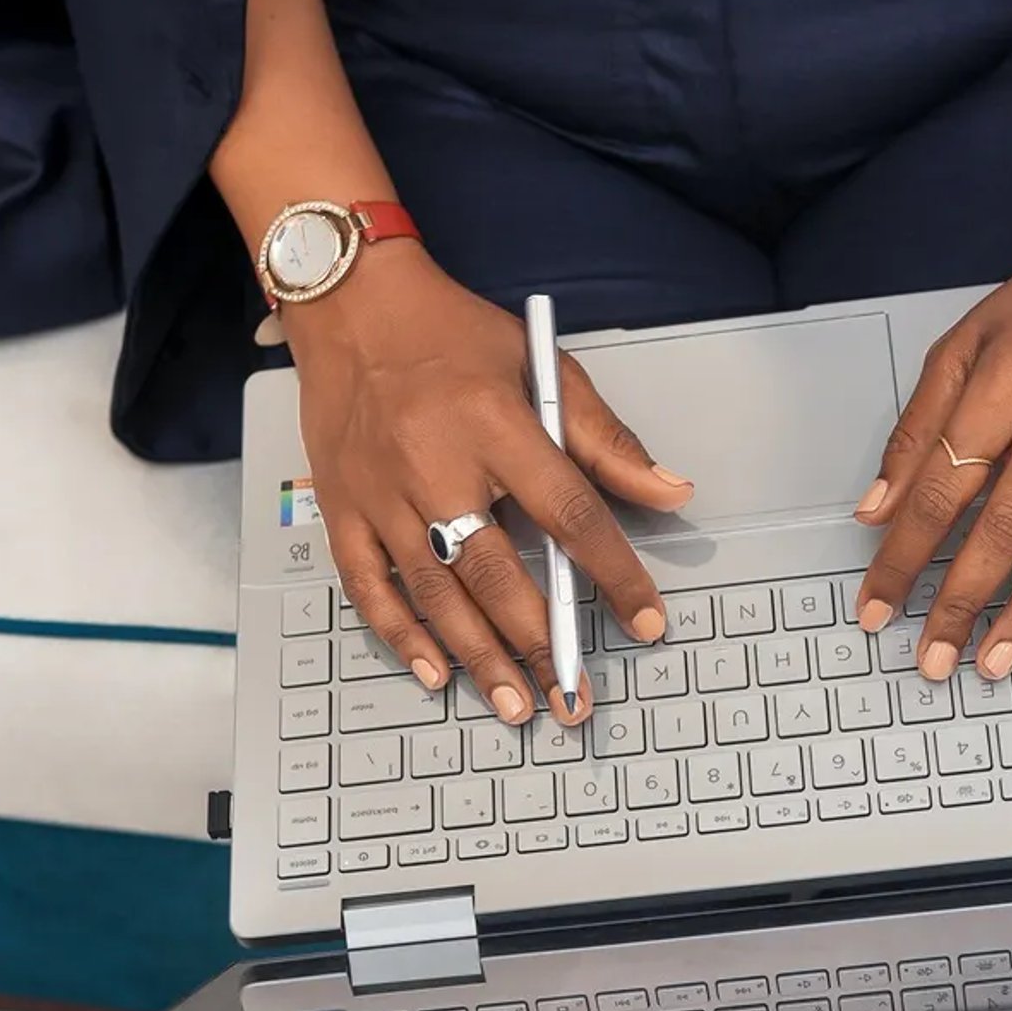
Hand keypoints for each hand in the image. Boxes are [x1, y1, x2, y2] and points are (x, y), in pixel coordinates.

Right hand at [287, 252, 692, 720]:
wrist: (349, 304)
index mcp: (495, 424)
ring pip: (435, 593)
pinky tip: (434, 674)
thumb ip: (605, 437)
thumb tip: (669, 491)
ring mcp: (380, 492)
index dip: (614, 573)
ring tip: (518, 706)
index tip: (647, 622)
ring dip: (479, 658)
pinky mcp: (342, 507)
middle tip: (572, 698)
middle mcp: (435, 465)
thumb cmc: (451, 336)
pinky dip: (401, 635)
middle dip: (541, 643)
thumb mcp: (541, 365)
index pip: (571, 513)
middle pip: (496, 573)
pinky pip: (369, 587)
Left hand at [852, 200, 1011, 677]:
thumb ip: (919, 427)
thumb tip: (877, 511)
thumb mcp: (966, 343)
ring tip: (993, 662)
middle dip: (960, 603)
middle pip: (1005, 528)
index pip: (941, 488)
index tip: (876, 608)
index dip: (903, 556)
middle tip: (931, 663)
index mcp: (1006, 384)